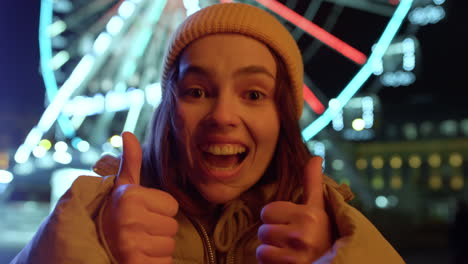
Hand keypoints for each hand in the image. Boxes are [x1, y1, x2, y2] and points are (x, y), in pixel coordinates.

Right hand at [102, 131, 178, 263]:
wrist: (94, 247)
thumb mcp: (122, 188)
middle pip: (173, 226)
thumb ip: (130, 163)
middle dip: (159, 229)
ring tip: (139, 243)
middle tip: (140, 230)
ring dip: (157, 248)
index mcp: (130, 197)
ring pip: (169, 246)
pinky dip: (155, 262)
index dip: (160, 211)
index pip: (172, 206)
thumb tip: (127, 133)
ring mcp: (131, 244)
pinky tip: (140, 257)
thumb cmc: (116, 214)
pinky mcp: (135, 263)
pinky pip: (164, 263)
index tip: (142, 213)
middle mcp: (130, 219)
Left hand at [256, 156, 331, 263]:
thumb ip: (313, 183)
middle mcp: (305, 231)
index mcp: (311, 214)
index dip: (277, 219)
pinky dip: (270, 262)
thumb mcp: (319, 210)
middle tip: (290, 242)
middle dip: (273, 234)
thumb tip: (315, 156)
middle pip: (263, 228)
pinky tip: (285, 262)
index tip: (293, 226)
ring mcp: (296, 250)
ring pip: (261, 243)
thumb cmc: (322, 238)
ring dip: (271, 250)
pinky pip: (262, 256)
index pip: (269, 210)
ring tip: (288, 252)